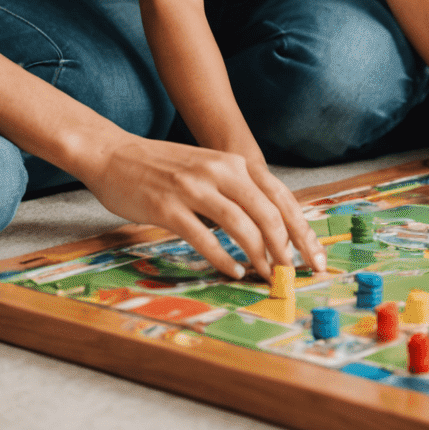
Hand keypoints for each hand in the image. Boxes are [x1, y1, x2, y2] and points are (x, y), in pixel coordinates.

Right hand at [81, 132, 328, 280]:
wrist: (115, 154)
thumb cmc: (164, 167)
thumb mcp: (210, 168)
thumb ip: (237, 190)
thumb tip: (269, 227)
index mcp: (235, 162)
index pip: (280, 197)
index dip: (301, 229)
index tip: (313, 255)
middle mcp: (221, 171)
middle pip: (267, 213)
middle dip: (285, 248)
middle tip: (292, 273)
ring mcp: (194, 188)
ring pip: (240, 225)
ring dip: (258, 255)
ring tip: (267, 275)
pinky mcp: (168, 207)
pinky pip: (203, 237)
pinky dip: (222, 258)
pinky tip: (233, 272)